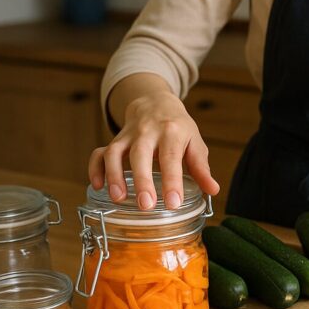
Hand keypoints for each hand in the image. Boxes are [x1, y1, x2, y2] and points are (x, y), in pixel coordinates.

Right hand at [88, 76, 219, 209]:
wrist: (156, 102)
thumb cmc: (178, 127)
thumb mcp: (194, 143)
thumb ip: (201, 168)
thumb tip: (213, 190)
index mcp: (172, 132)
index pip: (171, 157)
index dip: (172, 181)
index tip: (173, 203)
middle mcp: (148, 132)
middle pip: (141, 155)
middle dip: (142, 181)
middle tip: (145, 205)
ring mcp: (128, 136)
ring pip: (115, 153)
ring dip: (114, 175)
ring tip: (118, 199)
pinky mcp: (115, 140)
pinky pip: (99, 153)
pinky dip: (95, 169)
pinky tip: (98, 186)